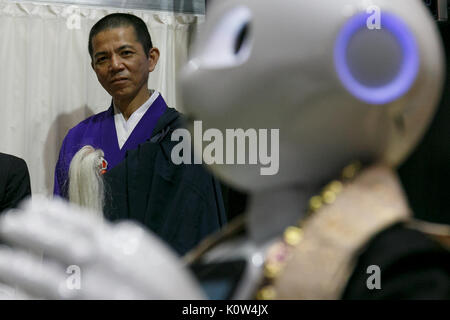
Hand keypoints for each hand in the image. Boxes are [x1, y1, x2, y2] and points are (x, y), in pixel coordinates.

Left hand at [0, 196, 204, 298]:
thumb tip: (102, 230)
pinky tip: (11, 292)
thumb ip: (122, 239)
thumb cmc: (168, 287)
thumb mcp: (150, 252)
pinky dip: (30, 297)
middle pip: (62, 245)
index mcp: (125, 247)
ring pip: (50, 278)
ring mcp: (95, 294)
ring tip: (2, 256)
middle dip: (31, 233)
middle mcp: (108, 268)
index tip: (30, 205)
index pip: (83, 223)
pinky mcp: (84, 312)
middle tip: (7, 222)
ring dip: (21, 266)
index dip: (53, 213)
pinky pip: (50, 303)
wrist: (181, 316)